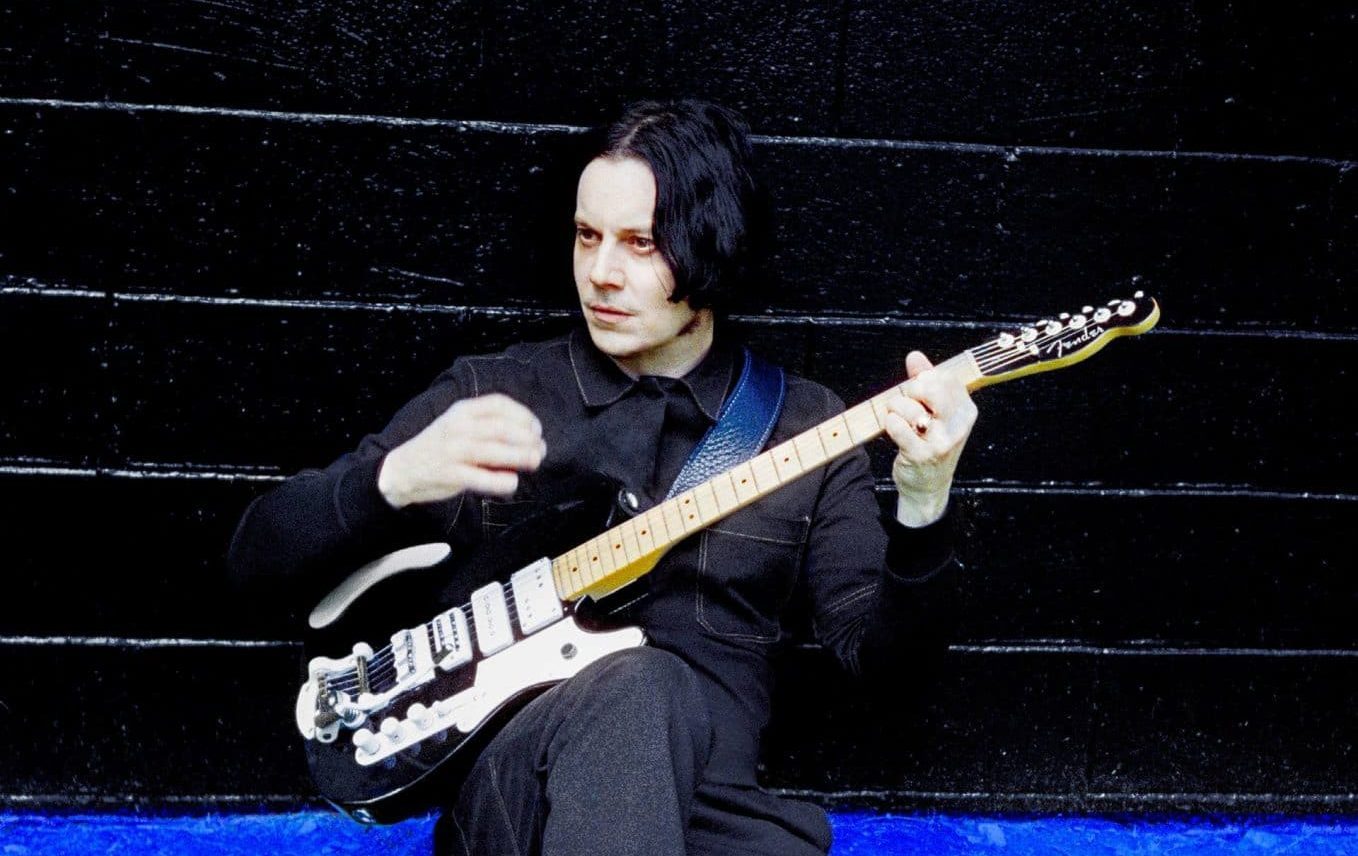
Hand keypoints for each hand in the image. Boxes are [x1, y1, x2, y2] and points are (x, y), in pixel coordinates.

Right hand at [377, 394, 545, 508]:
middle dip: (526, 438)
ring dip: (519, 456)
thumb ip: (487, 426)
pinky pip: (480, 477)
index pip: (498, 404)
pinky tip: (512, 482)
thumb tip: (526, 435)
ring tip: (535, 461)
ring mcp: (453, 450)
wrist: (401, 469)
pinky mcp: (450, 474)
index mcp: (462, 411)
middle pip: (500, 428)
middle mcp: (458, 427)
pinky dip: (499, 480)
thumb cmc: (439, 447)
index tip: (536, 428)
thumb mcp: (458, 425)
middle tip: (540, 448)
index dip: (523, 415)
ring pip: (493, 450)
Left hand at [882, 351, 977, 526]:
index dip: (924, 379)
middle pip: (928, 388)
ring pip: (909, 407)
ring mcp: (941, 442)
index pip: (944, 377)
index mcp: (966, 411)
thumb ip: (925, 381)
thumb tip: (914, 356)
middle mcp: (958, 426)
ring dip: (895, 409)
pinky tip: (894, 430)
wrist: (928, 486)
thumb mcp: (935, 412)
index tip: (919, 392)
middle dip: (909, 391)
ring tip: (898, 419)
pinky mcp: (921, 455)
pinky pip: (897, 426)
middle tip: (905, 402)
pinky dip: (890, 424)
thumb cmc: (930, 443)